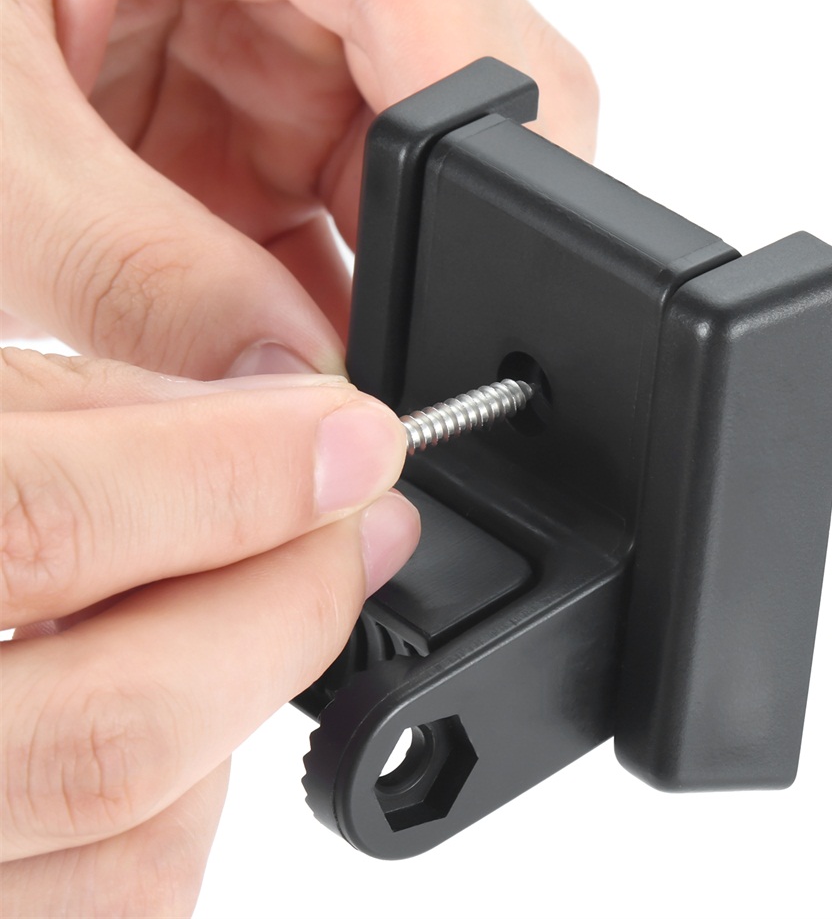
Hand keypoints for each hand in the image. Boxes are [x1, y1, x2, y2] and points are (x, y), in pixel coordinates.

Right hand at [0, 348, 419, 914]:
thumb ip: (92, 400)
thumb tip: (284, 429)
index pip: (36, 522)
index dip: (240, 477)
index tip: (358, 439)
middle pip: (111, 732)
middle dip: (285, 611)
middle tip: (355, 525)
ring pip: (129, 853)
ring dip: (234, 709)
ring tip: (241, 601)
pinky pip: (109, 901)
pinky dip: (176, 800)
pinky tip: (155, 693)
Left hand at [1, 0, 597, 374]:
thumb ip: (145, 271)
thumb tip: (293, 392)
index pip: (437, 1)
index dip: (464, 157)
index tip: (456, 305)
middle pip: (432, 102)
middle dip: (404, 246)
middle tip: (344, 362)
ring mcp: (270, 24)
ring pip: (380, 176)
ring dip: (339, 273)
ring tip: (253, 329)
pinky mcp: (239, 102)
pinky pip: (314, 207)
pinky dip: (289, 282)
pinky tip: (239, 317)